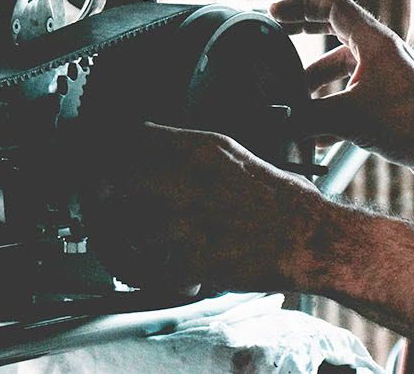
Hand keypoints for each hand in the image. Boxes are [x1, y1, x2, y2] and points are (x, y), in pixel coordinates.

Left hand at [87, 122, 321, 292]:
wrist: (312, 237)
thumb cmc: (283, 200)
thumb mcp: (240, 158)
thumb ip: (200, 154)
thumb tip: (165, 148)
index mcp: (203, 150)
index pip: (138, 136)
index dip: (115, 148)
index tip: (104, 157)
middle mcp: (189, 180)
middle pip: (118, 177)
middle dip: (103, 191)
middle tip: (101, 200)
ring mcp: (188, 222)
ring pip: (129, 230)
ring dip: (130, 240)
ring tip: (138, 244)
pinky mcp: (194, 259)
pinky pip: (158, 272)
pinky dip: (162, 276)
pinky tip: (171, 271)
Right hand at [269, 0, 413, 169]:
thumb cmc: (410, 123)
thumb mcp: (348, 117)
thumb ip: (309, 117)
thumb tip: (281, 122)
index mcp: (374, 42)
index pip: (334, 7)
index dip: (302, 6)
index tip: (276, 13)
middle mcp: (381, 52)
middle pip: (335, 31)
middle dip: (304, 37)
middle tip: (278, 39)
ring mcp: (386, 74)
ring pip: (342, 68)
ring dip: (317, 83)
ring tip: (295, 102)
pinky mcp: (389, 97)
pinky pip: (353, 92)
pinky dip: (333, 106)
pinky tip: (318, 135)